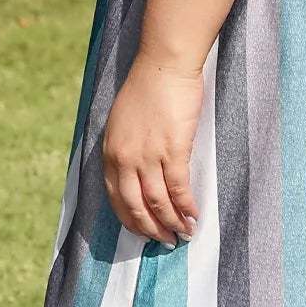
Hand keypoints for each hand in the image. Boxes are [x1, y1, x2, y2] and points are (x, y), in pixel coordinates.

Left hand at [101, 59, 203, 246]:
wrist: (164, 64)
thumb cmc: (148, 86)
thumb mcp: (123, 120)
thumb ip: (126, 148)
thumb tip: (137, 172)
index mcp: (111, 152)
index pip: (116, 198)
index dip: (131, 220)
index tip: (143, 231)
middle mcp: (125, 158)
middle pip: (135, 206)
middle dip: (151, 229)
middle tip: (165, 242)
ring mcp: (148, 155)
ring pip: (158, 202)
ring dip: (171, 223)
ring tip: (183, 235)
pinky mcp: (172, 150)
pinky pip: (179, 188)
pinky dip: (186, 206)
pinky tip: (194, 217)